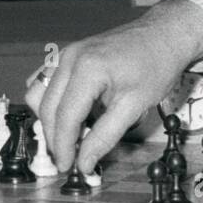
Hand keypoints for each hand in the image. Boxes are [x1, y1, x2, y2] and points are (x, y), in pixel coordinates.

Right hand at [38, 0, 202, 174]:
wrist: (164, 35)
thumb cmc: (155, 65)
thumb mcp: (135, 106)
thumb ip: (105, 136)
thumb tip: (85, 163)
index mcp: (87, 69)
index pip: (64, 117)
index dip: (63, 147)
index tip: (67, 168)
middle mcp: (70, 58)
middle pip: (47, 108)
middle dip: (55, 138)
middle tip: (71, 159)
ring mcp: (66, 53)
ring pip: (38, 93)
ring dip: (50, 118)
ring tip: (73, 135)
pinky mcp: (68, 54)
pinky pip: (45, 80)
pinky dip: (51, 101)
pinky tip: (72, 113)